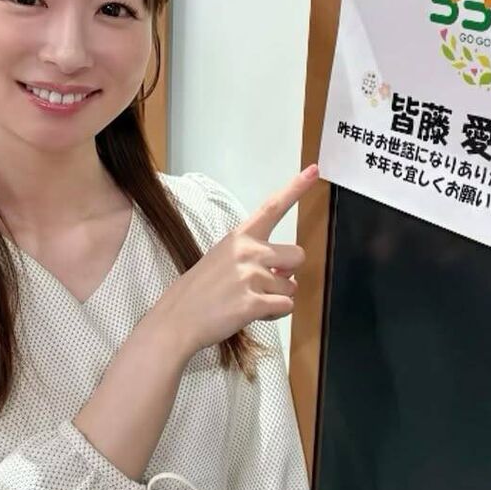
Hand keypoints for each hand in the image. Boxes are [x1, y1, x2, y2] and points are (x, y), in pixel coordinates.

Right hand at [156, 166, 321, 358]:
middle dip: (288, 272)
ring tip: (247, 301)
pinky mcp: (253, 303)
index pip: (272, 207)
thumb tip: (284, 270)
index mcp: (239, 237)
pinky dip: (274, 314)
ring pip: (291, 287)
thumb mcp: (221, 259)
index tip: (314, 170)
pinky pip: (286, 307)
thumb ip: (254, 256)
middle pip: (298, 255)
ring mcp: (251, 277)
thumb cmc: (198, 291)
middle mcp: (248, 251)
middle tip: (264, 283)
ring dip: (276, 298)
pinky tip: (252, 314)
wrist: (176, 319)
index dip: (296, 188)